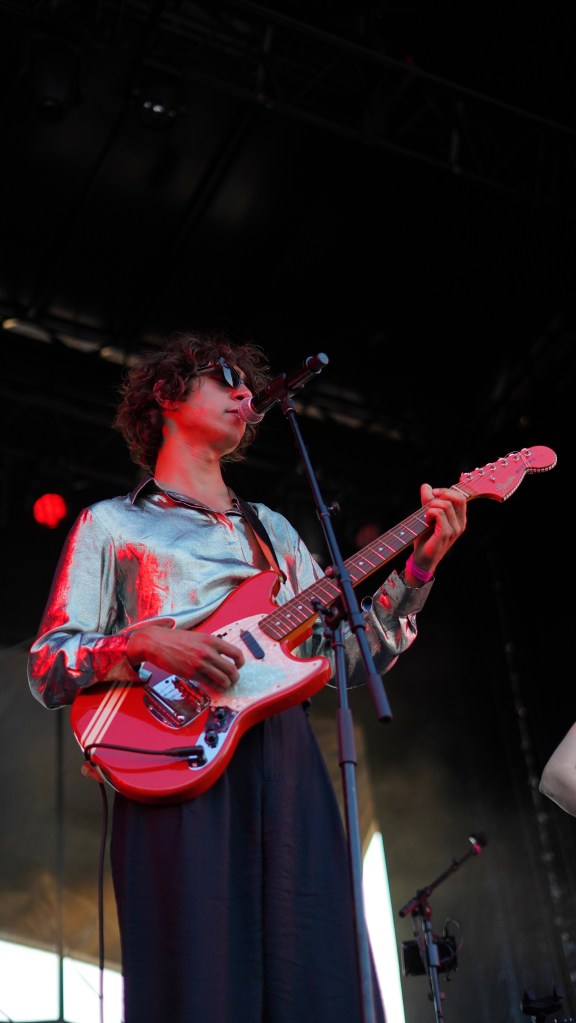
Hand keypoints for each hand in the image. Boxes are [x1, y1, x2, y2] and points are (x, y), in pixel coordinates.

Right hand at [126, 624, 244, 688]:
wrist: (157, 643)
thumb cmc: (176, 639)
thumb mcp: (198, 636)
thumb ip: (211, 645)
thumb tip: (223, 656)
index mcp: (211, 640)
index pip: (236, 653)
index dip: (240, 662)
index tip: (239, 665)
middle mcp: (208, 652)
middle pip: (231, 669)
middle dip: (235, 677)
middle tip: (233, 679)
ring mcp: (199, 663)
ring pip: (222, 679)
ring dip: (227, 684)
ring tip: (225, 685)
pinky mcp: (191, 674)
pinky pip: (209, 683)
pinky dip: (215, 687)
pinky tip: (215, 686)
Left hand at [410, 483, 466, 577]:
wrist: (422, 558)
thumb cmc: (426, 538)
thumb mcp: (427, 515)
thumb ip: (428, 501)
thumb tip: (426, 486)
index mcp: (460, 519)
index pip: (460, 497)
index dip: (447, 491)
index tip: (433, 494)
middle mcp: (460, 524)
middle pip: (457, 498)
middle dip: (441, 495)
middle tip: (428, 502)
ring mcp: (454, 530)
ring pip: (445, 505)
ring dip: (431, 506)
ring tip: (426, 516)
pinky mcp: (445, 534)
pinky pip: (438, 514)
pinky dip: (429, 513)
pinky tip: (426, 520)